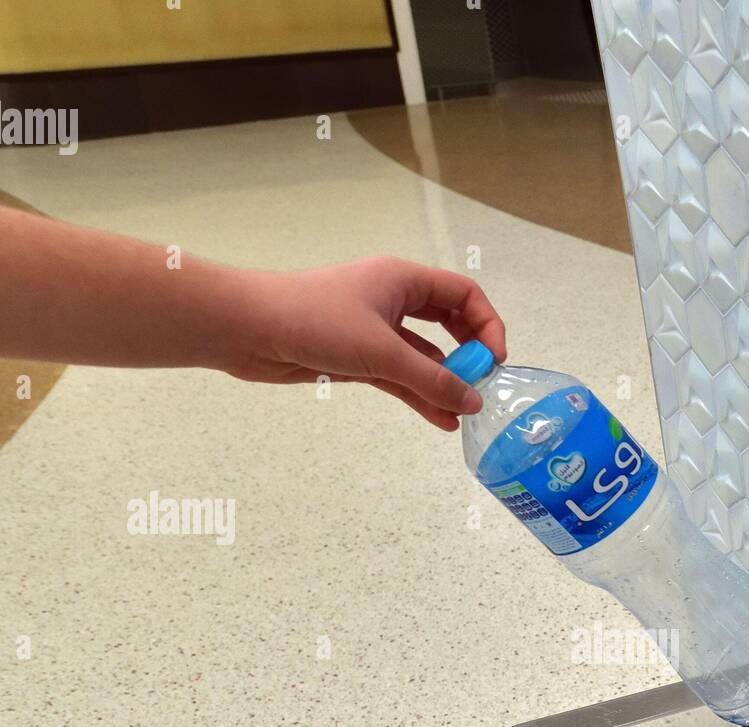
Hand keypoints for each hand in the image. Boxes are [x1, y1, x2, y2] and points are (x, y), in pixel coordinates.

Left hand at [225, 257, 506, 429]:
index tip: (495, 362)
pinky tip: (440, 420)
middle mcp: (393, 301)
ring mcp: (375, 331)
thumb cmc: (314, 321)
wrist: (248, 329)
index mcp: (403, 280)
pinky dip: (419, 395)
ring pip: (424, 357)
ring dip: (444, 383)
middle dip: (469, 355)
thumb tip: (473, 402)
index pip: (464, 295)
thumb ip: (432, 380)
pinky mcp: (357, 358)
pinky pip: (400, 377)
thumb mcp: (381, 352)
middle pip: (449, 324)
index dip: (487, 325)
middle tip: (482, 385)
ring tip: (465, 414)